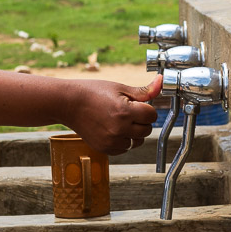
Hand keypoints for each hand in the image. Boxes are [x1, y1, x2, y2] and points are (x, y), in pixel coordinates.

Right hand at [0, 71, 162, 154]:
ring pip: (137, 141)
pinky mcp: (105, 149)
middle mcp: (119, 129)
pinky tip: (112, 129)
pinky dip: (122, 141)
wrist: (68, 103)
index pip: (152, 115)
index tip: (135, 104)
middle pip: (146, 129)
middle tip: (126, 111)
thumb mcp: (119, 88)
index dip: (146, 108)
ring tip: (118, 121)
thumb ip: (143, 91)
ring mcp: (111, 141)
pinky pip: (124, 148)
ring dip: (133, 133)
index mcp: (125, 111)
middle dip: (140, 120)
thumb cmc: (94, 92)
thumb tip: (162, 82)